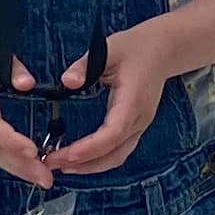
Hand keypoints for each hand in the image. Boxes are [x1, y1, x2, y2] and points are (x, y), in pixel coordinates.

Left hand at [45, 27, 170, 175]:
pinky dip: (98, 160)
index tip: (63, 155)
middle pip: (113, 154)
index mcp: (133, 101)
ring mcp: (140, 126)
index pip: (112, 134)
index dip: (88, 149)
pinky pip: (118, 151)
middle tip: (51, 163)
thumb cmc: (135, 48)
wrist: (162, 50)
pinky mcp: (136, 127)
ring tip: (61, 165)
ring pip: (117, 157)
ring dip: (90, 166)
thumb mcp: (108, 49)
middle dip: (83, 164)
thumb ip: (85, 65)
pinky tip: (79, 158)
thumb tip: (67, 82)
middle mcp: (139, 119)